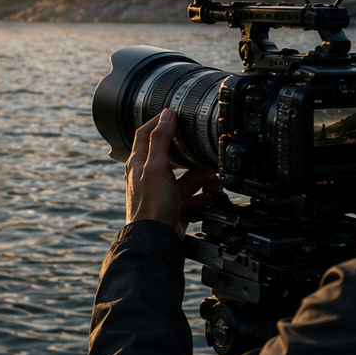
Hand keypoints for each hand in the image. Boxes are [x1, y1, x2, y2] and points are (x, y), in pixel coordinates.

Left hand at [125, 109, 222, 233]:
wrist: (155, 241)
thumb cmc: (151, 206)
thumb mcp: (156, 167)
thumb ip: (161, 140)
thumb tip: (166, 115)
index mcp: (139, 163)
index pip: (146, 134)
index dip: (159, 121)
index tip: (175, 114)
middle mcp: (149, 176)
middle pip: (172, 156)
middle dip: (192, 154)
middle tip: (206, 150)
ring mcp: (162, 193)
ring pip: (187, 178)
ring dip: (203, 177)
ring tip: (217, 178)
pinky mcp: (174, 208)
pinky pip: (193, 197)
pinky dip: (204, 196)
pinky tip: (213, 196)